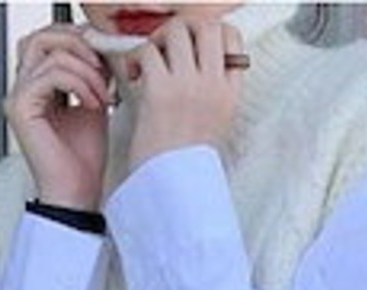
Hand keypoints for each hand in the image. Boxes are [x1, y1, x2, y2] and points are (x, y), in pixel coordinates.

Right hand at [5, 24, 113, 210]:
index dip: (79, 44)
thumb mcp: (93, 105)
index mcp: (37, 88)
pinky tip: (93, 103)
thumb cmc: (83, 162)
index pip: (50, 43)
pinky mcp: (20, 107)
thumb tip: (100, 49)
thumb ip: (91, 76)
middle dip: (79, 47)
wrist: (77, 194)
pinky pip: (51, 74)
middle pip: (43, 38)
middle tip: (103, 67)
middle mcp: (23, 90)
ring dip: (86, 70)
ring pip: (50, 53)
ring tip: (102, 95)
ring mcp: (18, 97)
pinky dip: (79, 84)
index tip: (105, 61)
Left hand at [123, 17, 243, 173]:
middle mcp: (213, 85)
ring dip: (158, 40)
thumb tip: (196, 53)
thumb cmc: (183, 159)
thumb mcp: (214, 123)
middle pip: (205, 25)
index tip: (193, 45)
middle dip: (183, 28)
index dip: (210, 32)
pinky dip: (137, 60)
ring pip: (176, 31)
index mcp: (229, 93)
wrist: (169, 187)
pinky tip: (135, 77)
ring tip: (150, 62)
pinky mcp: (161, 90)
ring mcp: (188, 86)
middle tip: (168, 47)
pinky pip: (147, 52)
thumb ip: (213, 88)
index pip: (231, 37)